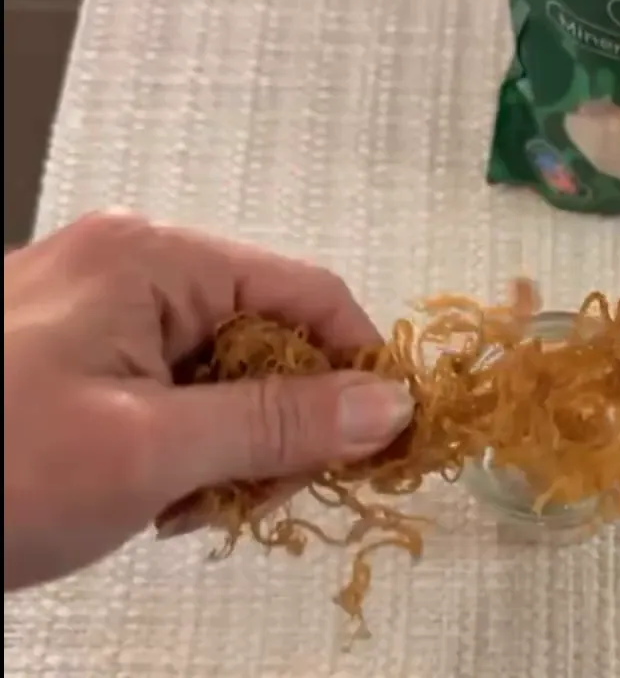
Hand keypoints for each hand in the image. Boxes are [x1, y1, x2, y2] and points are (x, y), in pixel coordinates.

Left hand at [3, 211, 412, 590]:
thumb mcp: (149, 450)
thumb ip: (279, 424)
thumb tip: (393, 407)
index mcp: (152, 259)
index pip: (308, 293)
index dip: (359, 369)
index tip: (383, 450)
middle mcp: (132, 267)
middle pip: (269, 335)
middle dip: (284, 422)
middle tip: (261, 498)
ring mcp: (100, 311)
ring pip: (225, 373)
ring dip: (233, 447)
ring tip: (187, 508)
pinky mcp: (77, 357)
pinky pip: (174, 392)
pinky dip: (186, 450)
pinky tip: (154, 501)